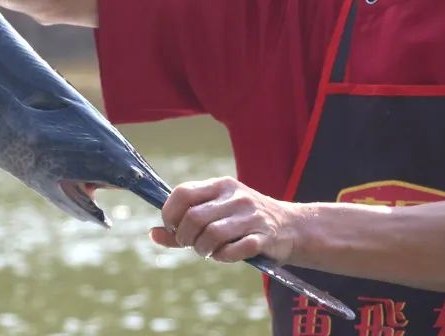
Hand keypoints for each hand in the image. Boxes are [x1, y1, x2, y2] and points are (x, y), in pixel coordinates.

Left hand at [150, 176, 300, 263]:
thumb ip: (183, 224)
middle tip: (192, 244)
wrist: (292, 226)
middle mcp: (235, 196)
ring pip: (212, 235)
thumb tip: (152, 234)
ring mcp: (251, 215)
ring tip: (208, 251)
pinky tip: (225, 255)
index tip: (175, 228)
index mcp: (220, 185)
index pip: (182, 193)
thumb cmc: (243, 221)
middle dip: (186, 237)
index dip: (170, 215)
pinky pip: (233, 250)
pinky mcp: (264, 236)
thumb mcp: (215, 213)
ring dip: (203, 250)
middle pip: (194, 218)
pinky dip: (223, 257)